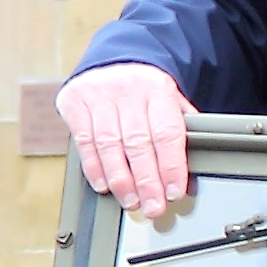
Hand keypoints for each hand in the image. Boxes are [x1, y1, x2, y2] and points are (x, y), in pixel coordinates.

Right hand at [57, 62, 194, 219]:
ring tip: (132, 201)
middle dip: (147, 181)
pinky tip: (105, 185)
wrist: (113, 59)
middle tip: (153, 207)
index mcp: (157, 88)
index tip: (174, 191)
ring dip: (121, 180)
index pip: (166, 132)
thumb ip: (179, 126)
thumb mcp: (168, 97)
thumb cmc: (144, 88)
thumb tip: (191, 164)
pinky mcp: (75, 104)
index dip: (171, 166)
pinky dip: (95, 168)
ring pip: (110, 145)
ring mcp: (99, 96)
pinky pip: (85, 143)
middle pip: (138, 143)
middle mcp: (128, 90)